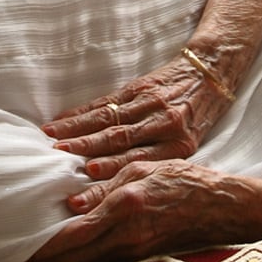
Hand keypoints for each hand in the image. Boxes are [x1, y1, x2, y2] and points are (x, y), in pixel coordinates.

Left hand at [27, 159, 251, 261]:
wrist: (219, 206)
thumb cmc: (182, 180)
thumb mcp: (142, 170)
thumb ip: (106, 187)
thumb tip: (72, 204)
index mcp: (122, 210)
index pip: (72, 235)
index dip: (42, 247)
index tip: (16, 251)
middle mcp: (125, 237)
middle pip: (73, 259)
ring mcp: (134, 251)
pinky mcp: (141, 256)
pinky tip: (69, 259)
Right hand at [42, 50, 236, 180]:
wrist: (210, 73)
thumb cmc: (197, 119)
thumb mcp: (188, 144)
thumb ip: (160, 161)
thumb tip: (123, 188)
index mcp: (178, 145)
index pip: (139, 158)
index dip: (112, 166)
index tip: (87, 175)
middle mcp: (163, 123)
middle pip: (119, 138)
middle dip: (86, 148)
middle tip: (58, 157)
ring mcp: (150, 103)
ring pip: (108, 118)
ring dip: (77, 129)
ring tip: (51, 138)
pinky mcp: (139, 87)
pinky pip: (107, 101)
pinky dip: (82, 111)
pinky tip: (62, 119)